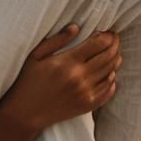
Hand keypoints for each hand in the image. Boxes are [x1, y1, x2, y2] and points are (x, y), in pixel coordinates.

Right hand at [0, 25, 120, 131]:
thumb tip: (76, 27)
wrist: (25, 113)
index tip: (109, 31)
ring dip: (116, 60)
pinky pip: (108, 90)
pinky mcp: (88, 105)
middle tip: (115, 39)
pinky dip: (112, 79)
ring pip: (110, 72)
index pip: (99, 43)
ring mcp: (86, 93)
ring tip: (115, 53)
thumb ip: (57, 39)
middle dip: (115, 44)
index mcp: (68, 62)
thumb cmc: (28, 81)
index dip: (108, 35)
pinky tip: (110, 73)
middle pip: (108, 56)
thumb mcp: (36, 55)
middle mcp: (80, 77)